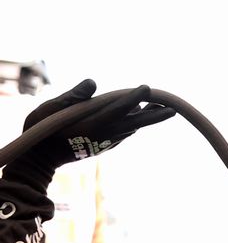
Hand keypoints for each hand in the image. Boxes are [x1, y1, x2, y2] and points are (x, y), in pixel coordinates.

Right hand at [7, 80, 174, 191]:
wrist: (39, 160)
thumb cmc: (40, 131)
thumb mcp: (49, 109)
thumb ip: (72, 96)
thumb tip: (93, 82)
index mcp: (90, 124)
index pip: (116, 109)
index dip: (132, 98)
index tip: (146, 89)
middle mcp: (102, 134)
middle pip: (134, 122)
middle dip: (154, 115)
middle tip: (173, 109)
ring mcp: (104, 142)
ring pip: (131, 127)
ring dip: (146, 118)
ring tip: (162, 108)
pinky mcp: (104, 146)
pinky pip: (123, 134)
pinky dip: (133, 124)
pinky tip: (139, 117)